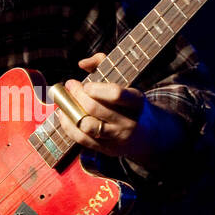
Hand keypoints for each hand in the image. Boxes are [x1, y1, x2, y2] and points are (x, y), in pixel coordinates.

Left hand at [55, 53, 183, 167]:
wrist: (151, 135)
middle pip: (95, 110)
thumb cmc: (132, 104)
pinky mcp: (108, 150)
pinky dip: (69, 126)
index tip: (85, 84)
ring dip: (69, 112)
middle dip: (77, 96)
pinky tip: (63, 115)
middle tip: (69, 86)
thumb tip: (82, 64)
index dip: (96, 89)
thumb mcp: (127, 83)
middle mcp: (129, 122)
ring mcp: (118, 139)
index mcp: (136, 102)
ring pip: (87, 126)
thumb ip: (104, 64)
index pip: (116, 94)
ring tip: (63, 102)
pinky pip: (82, 139)